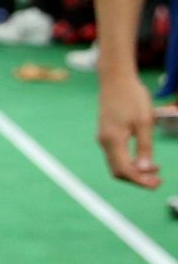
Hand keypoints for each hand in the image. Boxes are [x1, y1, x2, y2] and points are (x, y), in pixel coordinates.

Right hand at [97, 71, 161, 187]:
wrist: (116, 79)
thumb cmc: (132, 97)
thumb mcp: (144, 122)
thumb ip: (145, 147)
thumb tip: (146, 169)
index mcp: (113, 140)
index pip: (125, 170)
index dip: (141, 181)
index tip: (157, 184)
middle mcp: (104, 142)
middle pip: (118, 171)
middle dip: (138, 179)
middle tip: (158, 180)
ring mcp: (104, 138)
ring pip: (117, 164)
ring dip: (135, 171)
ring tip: (155, 170)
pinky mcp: (106, 134)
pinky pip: (116, 155)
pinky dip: (130, 162)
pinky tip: (144, 158)